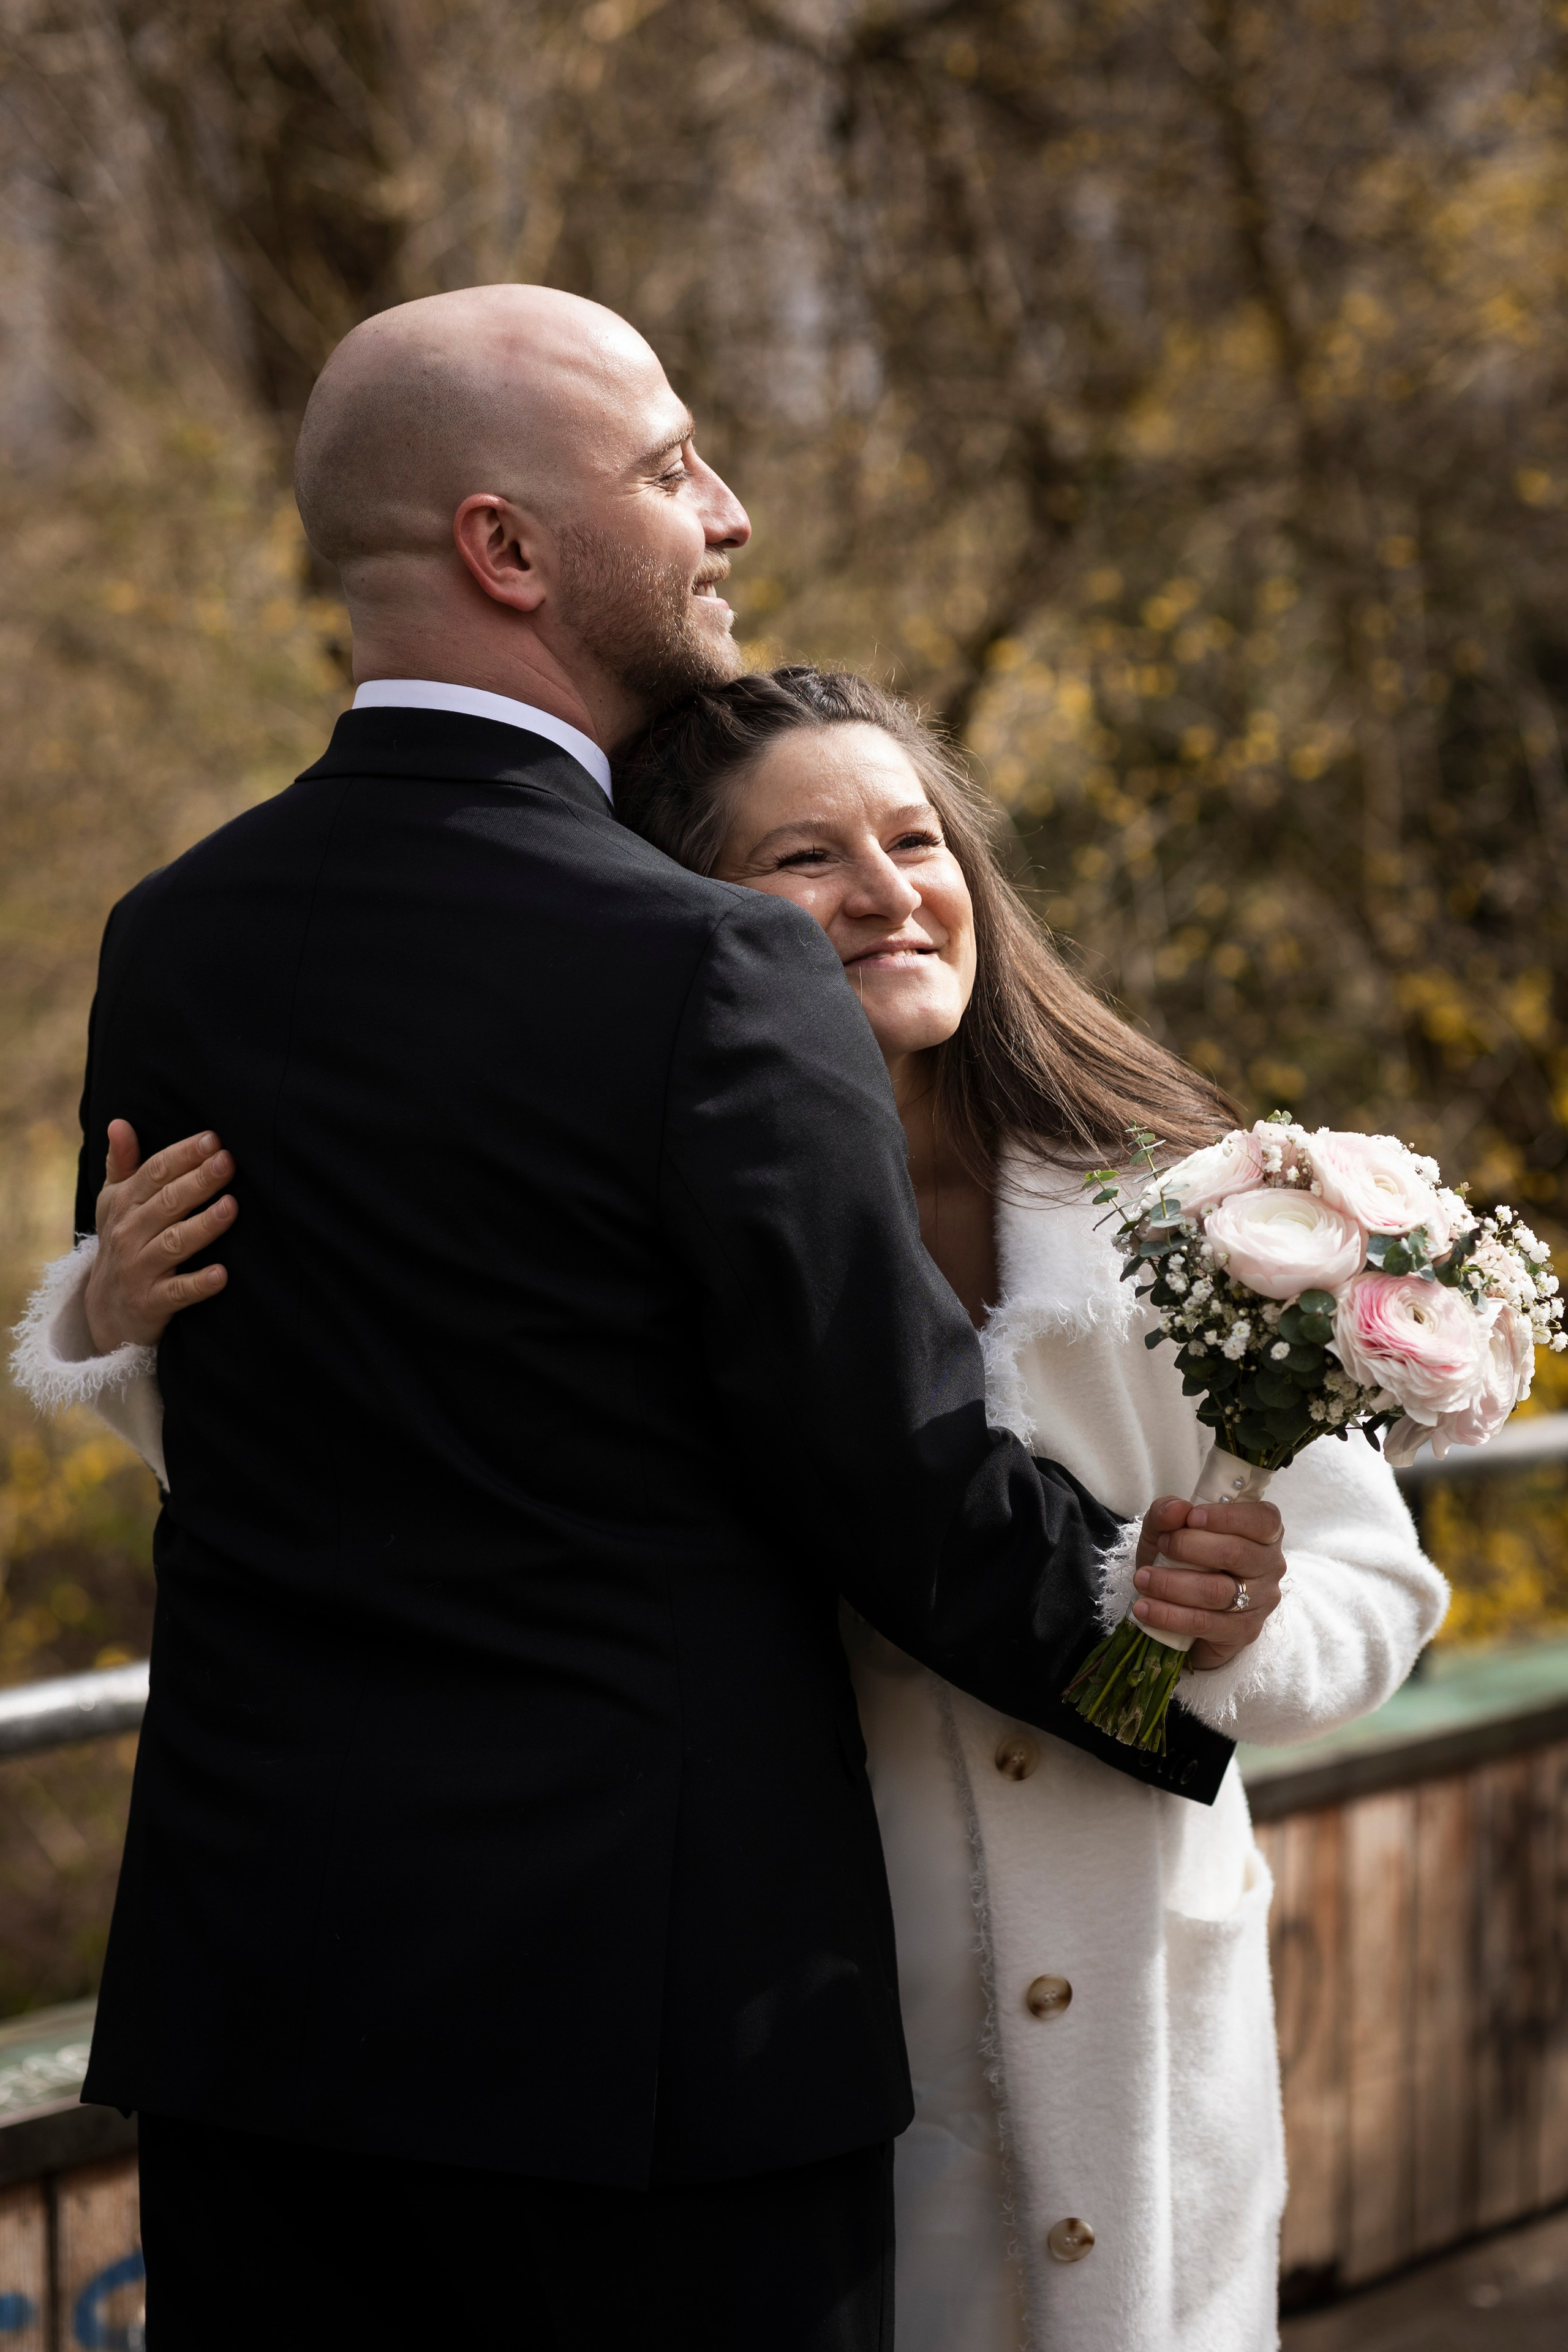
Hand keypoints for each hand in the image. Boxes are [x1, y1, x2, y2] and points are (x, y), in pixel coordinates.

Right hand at [84, 1121, 236, 1352]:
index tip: (213, 1139)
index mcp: (123, 1204)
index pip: (155, 1173)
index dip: (183, 1155)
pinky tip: (222, 1274)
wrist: (106, 1310)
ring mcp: (139, 1269)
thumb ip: (121, 1163)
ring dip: (203, 1225)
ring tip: (231, 1207)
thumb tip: (119, 1122)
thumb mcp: (114, 1203)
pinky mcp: (151, 1302)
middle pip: (168, 1203)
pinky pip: (178, 1292)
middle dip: (198, 1181)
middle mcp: (129, 1233)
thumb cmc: (122, 1243)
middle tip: (228, 1162)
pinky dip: (199, 1284)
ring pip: (174, 1243)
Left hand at [1131, 1495, 1285, 1670]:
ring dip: (1172, 1584)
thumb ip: (1168, 1511)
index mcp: (1264, 1533)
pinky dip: (1169, 1615)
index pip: (1262, 1520)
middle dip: (1190, 1547)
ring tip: (1142, 1578)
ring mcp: (1261, 1601)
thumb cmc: (1181, 1556)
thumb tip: (1177, 1509)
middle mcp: (1270, 1566)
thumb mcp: (1167, 1527)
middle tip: (1161, 1545)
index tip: (1191, 1517)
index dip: (1227, 1517)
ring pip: (1218, 1591)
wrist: (1177, 1603)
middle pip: (1236, 1553)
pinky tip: (1145, 1608)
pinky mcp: (1244, 1632)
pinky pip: (1205, 1623)